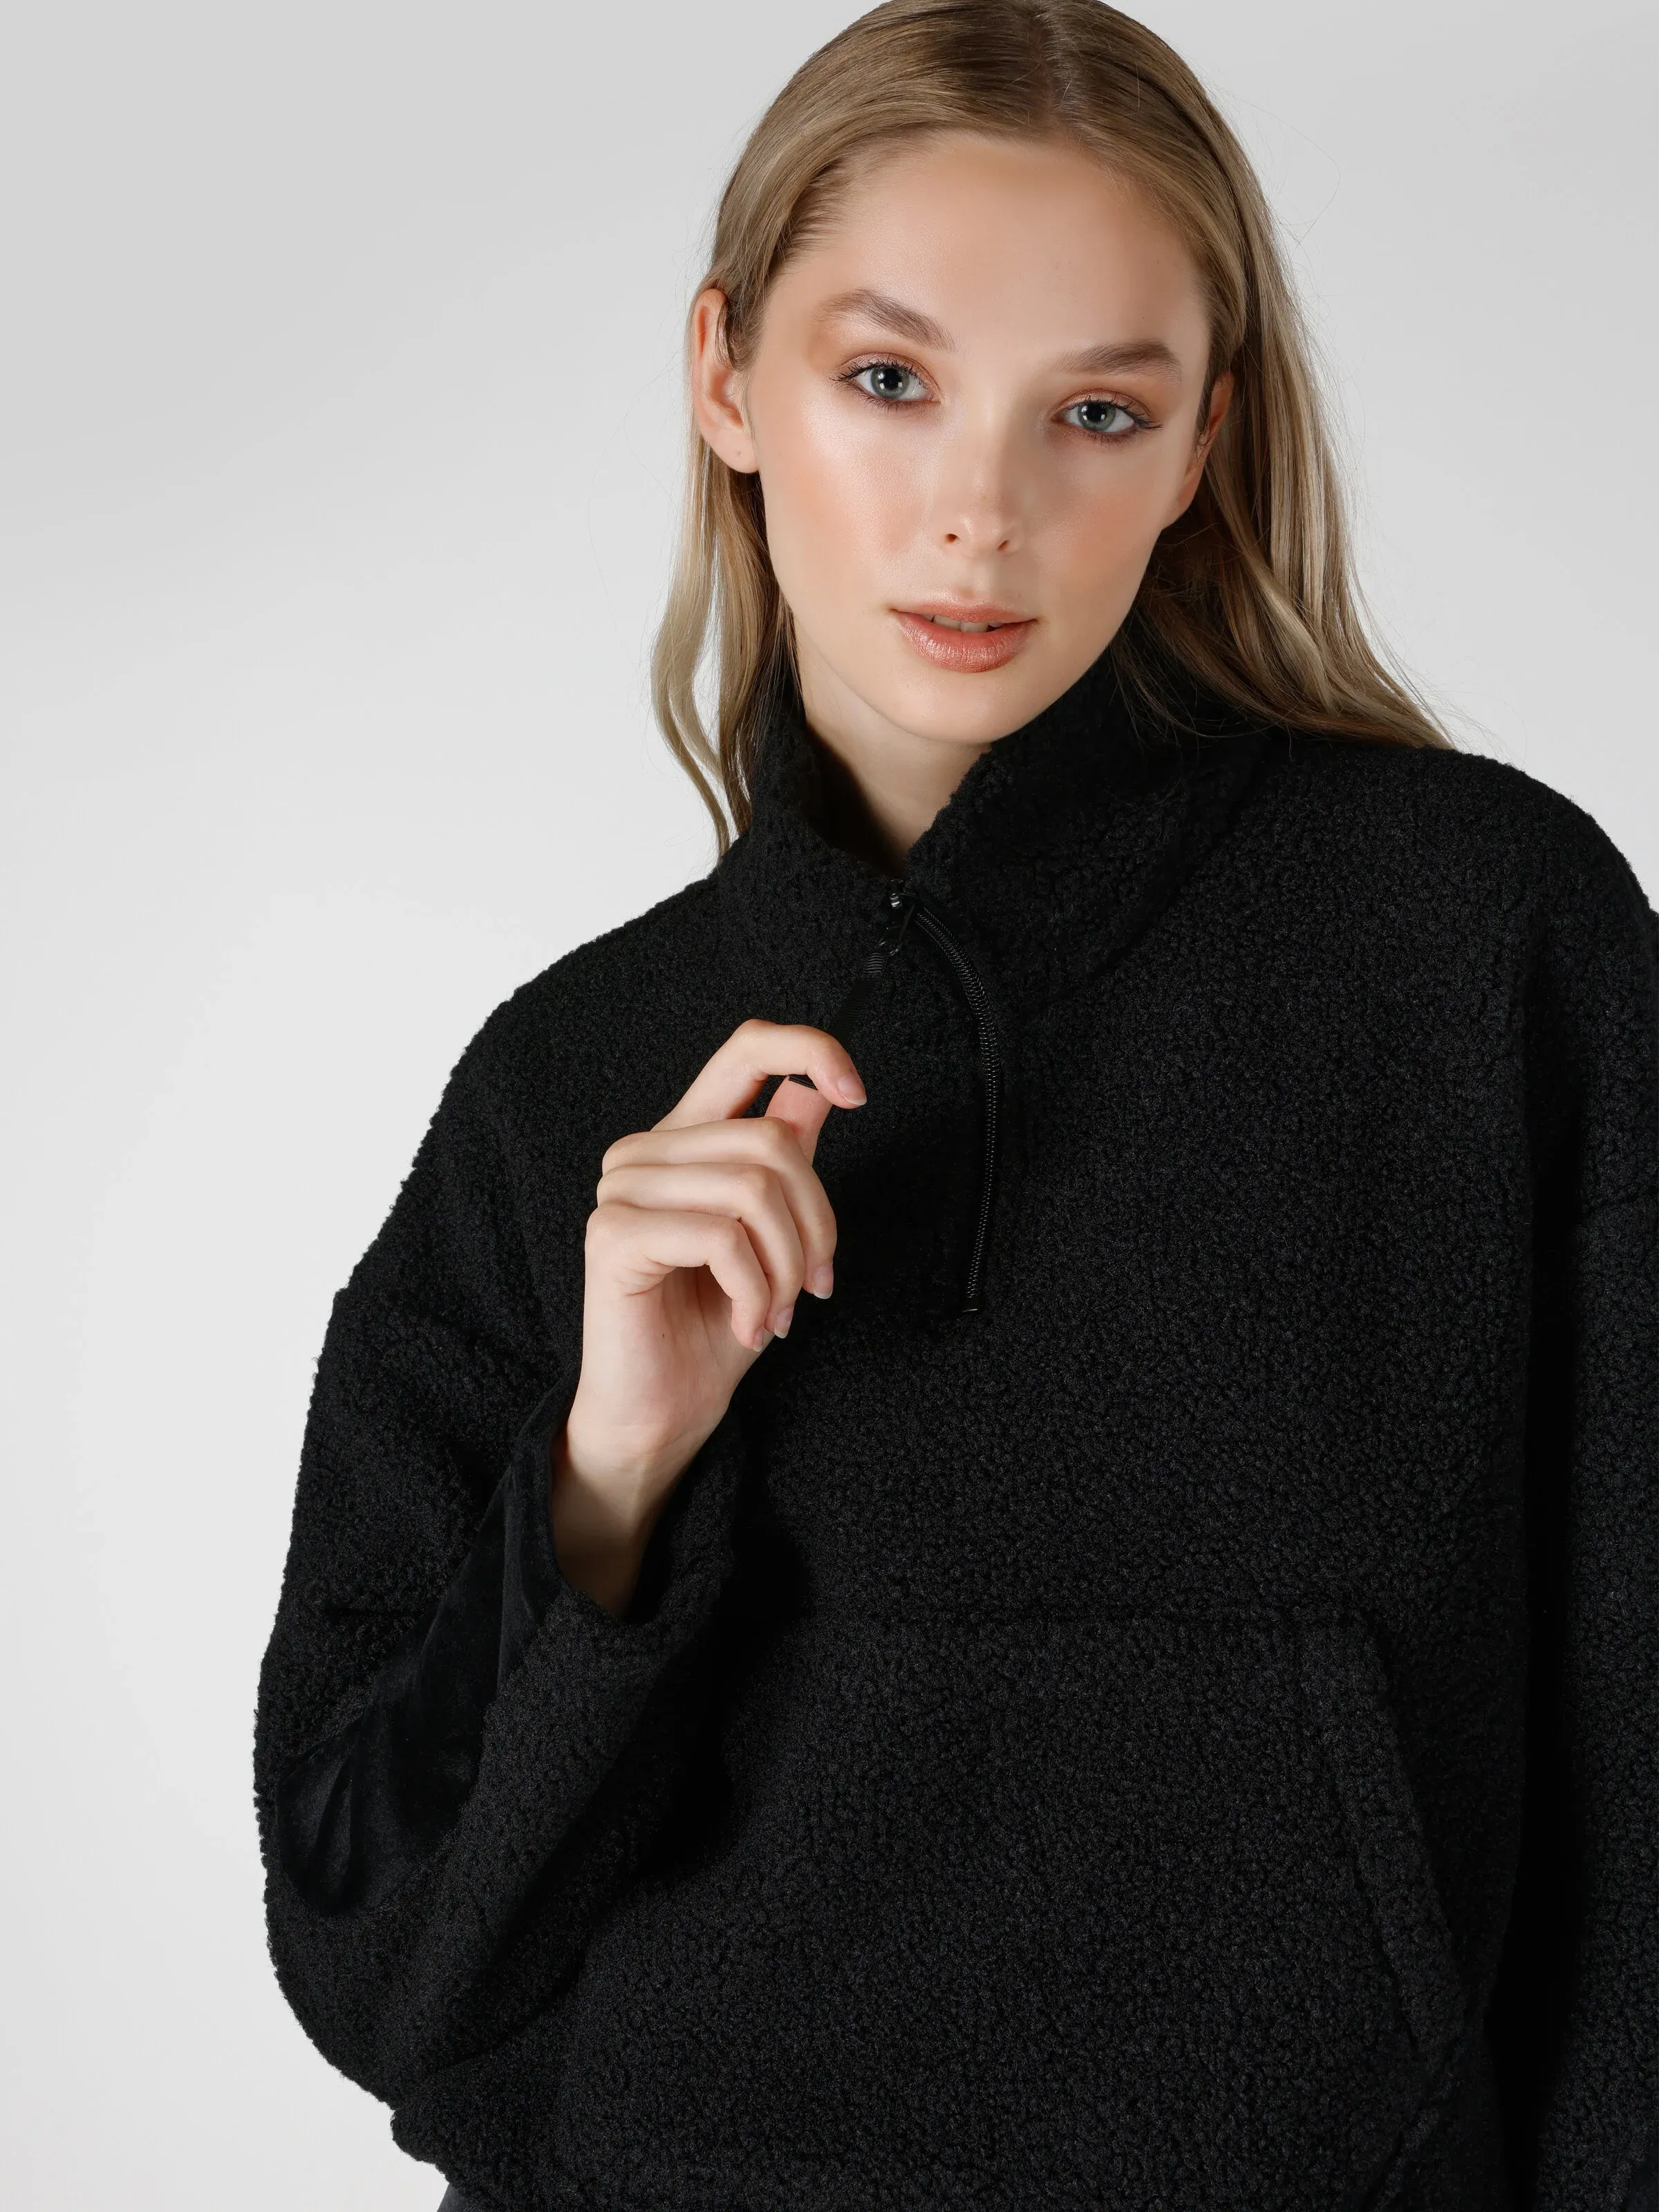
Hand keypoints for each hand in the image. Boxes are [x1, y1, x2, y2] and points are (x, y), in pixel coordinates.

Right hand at [550, 1019, 865, 1606]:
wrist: (664, 1411)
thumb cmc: (714, 1326)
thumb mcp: (773, 1237)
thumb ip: (785, 1163)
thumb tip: (820, 1092)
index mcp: (687, 1138)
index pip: (747, 1047)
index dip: (812, 1051)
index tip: (860, 1093)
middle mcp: (646, 1150)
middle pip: (772, 1139)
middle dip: (815, 1222)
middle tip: (813, 1286)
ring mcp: (621, 1189)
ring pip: (753, 1188)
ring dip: (786, 1266)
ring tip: (778, 1312)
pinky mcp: (613, 1235)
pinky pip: (720, 1237)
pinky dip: (754, 1289)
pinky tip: (747, 1325)